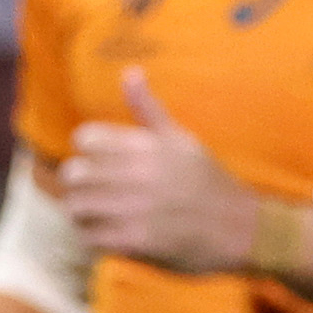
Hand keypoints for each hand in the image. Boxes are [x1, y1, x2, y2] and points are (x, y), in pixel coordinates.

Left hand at [60, 68, 258, 273]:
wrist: (238, 228)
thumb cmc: (207, 180)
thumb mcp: (180, 138)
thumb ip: (148, 107)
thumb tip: (130, 71)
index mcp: (146, 146)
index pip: (85, 139)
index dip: (87, 149)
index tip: (99, 160)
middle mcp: (138, 175)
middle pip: (74, 173)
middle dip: (77, 182)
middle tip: (91, 188)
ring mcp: (135, 209)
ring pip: (76, 206)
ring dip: (81, 210)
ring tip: (95, 212)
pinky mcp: (136, 241)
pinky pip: (90, 236)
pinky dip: (92, 236)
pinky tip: (106, 232)